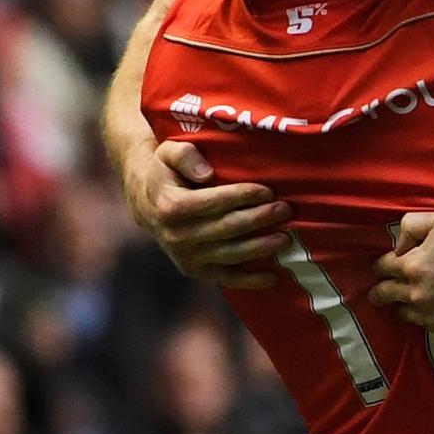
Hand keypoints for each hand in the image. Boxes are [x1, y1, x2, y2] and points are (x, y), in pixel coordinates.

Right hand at [124, 140, 290, 288]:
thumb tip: (207, 174)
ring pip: (231, 254)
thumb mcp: (168, 152)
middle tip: (285, 210)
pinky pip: (226, 278)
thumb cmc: (165, 173)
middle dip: (260, 219)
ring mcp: (187, 257)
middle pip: (228, 228)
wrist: (147, 204)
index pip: (215, 202)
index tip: (268, 191)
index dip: (243, 196)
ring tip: (286, 237)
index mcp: (172, 206)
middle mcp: (178, 236)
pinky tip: (273, 278)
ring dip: (261, 247)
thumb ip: (185, 155)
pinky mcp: (195, 271)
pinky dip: (250, 281)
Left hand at [369, 212, 433, 340]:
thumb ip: (412, 226)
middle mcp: (416, 295)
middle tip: (380, 294)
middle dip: (381, 292)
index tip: (382, 269)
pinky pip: (432, 328)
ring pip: (405, 315)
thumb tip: (399, 245)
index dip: (380, 267)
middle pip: (385, 296)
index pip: (382, 268)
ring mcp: (432, 318)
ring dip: (406, 307)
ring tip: (415, 302)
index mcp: (412, 266)